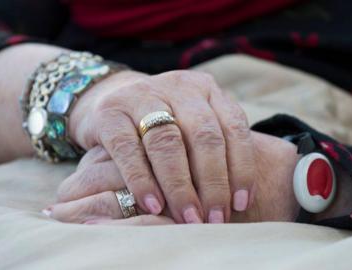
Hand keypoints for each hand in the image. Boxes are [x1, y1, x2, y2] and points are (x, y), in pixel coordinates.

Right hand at [67, 70, 259, 222]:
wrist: (110, 101)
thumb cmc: (162, 126)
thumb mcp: (191, 126)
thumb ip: (213, 150)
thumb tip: (237, 202)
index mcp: (206, 89)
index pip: (233, 127)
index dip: (241, 167)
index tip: (241, 204)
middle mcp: (178, 87)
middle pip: (203, 135)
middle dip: (213, 182)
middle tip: (215, 218)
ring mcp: (141, 96)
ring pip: (168, 142)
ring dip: (180, 186)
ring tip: (189, 218)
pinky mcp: (109, 112)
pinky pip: (128, 149)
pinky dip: (142, 180)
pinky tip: (153, 205)